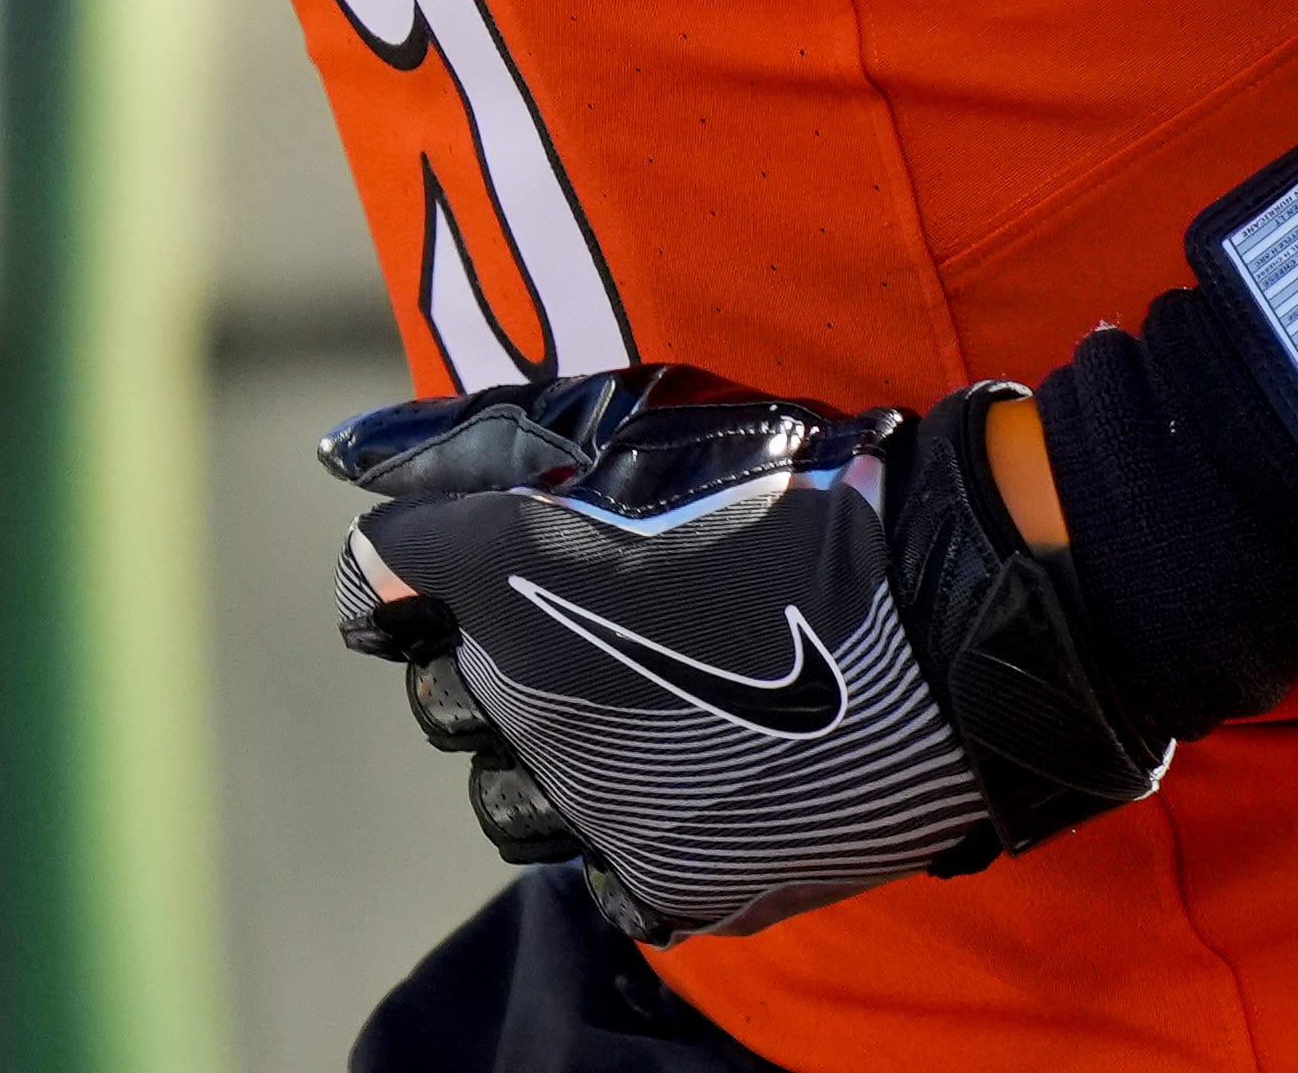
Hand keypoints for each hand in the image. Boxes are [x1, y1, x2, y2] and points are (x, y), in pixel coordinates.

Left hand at [324, 363, 1163, 943]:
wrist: (957, 608)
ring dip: (546, 756)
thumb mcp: (631, 418)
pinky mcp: (676, 880)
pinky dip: (627, 836)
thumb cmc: (800, 485)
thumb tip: (340, 456)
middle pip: (441, 699)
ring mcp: (600, 802)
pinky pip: (601, 877)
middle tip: (591, 620)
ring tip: (642, 707)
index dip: (424, 572)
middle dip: (489, 657)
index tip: (471, 564)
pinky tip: (691, 778)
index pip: (377, 589)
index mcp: (501, 574)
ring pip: (507, 801)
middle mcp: (525, 696)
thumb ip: (468, 444)